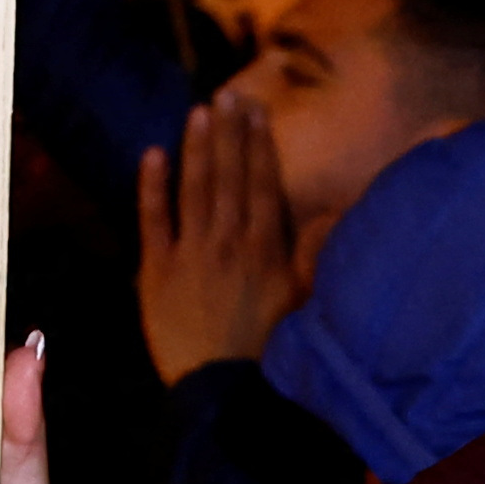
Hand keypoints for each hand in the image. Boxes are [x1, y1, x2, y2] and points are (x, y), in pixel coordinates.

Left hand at [134, 85, 301, 376]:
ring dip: (196, 147)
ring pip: (194, 188)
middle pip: (229, 176)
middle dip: (228, 133)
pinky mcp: (157, 269)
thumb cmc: (271, 349)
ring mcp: (191, 252)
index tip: (255, 111)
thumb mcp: (305, 301)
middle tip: (226, 95)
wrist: (225, 388)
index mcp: (266, 248)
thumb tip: (332, 212)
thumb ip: (314, 253)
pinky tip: (152, 154)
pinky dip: (152, 185)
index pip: (262, 184)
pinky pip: (153, 219)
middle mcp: (229, 241)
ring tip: (197, 112)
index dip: (258, 145)